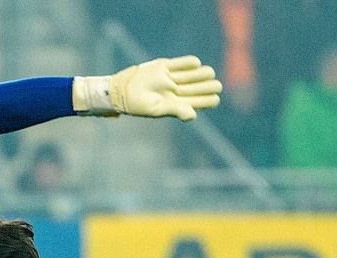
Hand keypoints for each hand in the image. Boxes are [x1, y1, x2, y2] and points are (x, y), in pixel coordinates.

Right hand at [77, 55, 221, 120]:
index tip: (216, 98)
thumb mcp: (157, 109)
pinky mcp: (164, 66)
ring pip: (192, 74)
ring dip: (201, 74)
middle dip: (207, 86)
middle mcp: (175, 91)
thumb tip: (194, 116)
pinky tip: (196, 64)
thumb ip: (176, 110)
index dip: (208, 100)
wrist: (120, 90)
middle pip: (197, 87)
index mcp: (175, 104)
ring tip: (209, 73)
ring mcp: (170, 78)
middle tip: (216, 85)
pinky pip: (181, 63)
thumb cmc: (138, 105)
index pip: (196, 102)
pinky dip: (189, 63)